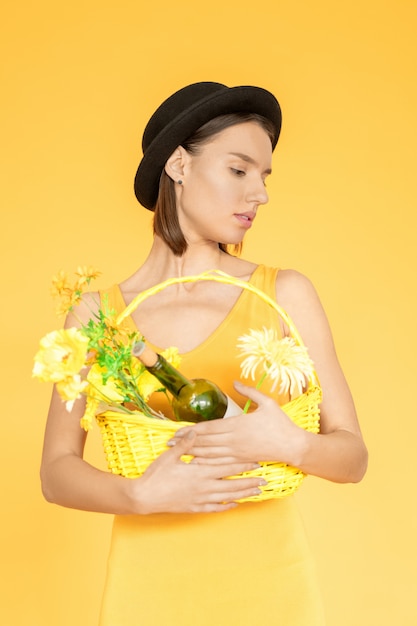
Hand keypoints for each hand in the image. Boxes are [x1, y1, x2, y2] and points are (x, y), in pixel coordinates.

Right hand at [132, 429, 266, 514]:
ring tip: (256, 493)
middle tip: (265, 481)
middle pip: (232, 484)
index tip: (257, 463)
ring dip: (243, 494)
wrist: (144, 497)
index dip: (243, 465)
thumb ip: (185, 444)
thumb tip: (194, 432)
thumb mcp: (170, 456)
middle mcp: (204, 486)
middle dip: (249, 482)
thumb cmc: (156, 475)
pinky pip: (214, 508)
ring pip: (227, 497)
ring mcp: (200, 499)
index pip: (226, 467)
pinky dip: (226, 507)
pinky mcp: (194, 508)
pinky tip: (234, 505)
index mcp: (199, 472)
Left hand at [168, 381, 304, 465]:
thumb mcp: (267, 402)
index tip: (178, 431)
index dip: (191, 430)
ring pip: (210, 453)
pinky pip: (219, 462)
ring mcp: (237, 451)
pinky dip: (206, 463)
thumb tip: (235, 382)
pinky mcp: (241, 459)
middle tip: (169, 443)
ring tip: (177, 452)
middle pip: (205, 441)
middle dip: (186, 442)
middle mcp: (234, 440)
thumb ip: (250, 391)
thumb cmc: (281, 424)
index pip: (209, 428)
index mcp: (238, 424)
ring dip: (192, 452)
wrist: (292, 446)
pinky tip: (196, 463)